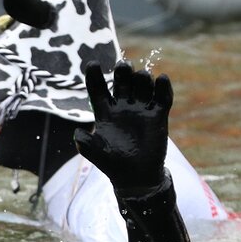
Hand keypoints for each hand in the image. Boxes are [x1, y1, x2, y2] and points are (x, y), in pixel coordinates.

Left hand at [73, 60, 172, 189]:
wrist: (136, 177)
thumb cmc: (113, 165)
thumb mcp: (97, 155)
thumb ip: (86, 144)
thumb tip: (77, 134)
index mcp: (104, 112)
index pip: (98, 89)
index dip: (94, 76)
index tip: (93, 64)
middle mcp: (122, 106)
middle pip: (122, 81)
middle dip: (123, 71)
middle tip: (124, 66)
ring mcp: (140, 109)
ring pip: (142, 85)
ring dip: (142, 78)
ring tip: (142, 78)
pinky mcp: (158, 115)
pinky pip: (162, 97)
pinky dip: (164, 88)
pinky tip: (162, 80)